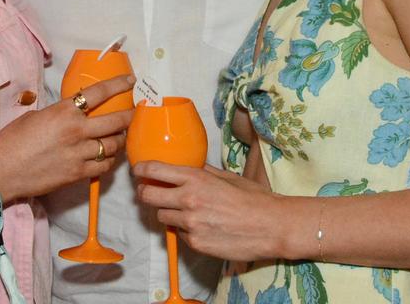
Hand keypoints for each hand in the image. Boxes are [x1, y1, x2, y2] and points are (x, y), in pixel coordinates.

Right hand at [0, 74, 133, 202]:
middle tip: (134, 112)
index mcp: (64, 112)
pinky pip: (103, 166)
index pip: (99, 93)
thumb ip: (59, 113)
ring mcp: (78, 154)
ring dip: (120, 139)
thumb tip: (73, 112)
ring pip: (113, 145)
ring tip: (120, 135)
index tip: (129, 81)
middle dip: (129, 116)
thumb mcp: (36, 116)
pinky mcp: (77, 174)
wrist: (0, 171)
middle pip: (115, 121)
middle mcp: (76, 131)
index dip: (118, 85)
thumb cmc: (12, 140)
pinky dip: (108, 159)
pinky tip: (106, 156)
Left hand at [133, 161, 281, 261]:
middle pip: (148, 195)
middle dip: (145, 192)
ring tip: (182, 209)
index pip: (154, 170)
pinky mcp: (195, 243)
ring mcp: (190, 223)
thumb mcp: (225, 176)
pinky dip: (184, 229)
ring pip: (161, 216)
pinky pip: (179, 234)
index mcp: (195, 178)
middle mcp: (188, 199)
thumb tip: (187, 166)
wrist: (271, 226)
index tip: (138, 169)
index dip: (141, 169)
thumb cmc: (253, 198)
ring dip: (166, 211)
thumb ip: (202, 171)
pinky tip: (200, 225)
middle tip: (148, 190)